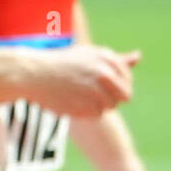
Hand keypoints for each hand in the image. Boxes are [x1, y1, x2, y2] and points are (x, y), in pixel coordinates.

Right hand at [22, 45, 139, 117]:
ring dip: (96, 105)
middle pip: (123, 96)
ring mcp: (96, 90)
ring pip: (110, 106)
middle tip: (88, 92)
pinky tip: (71, 101)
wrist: (32, 73)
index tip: (97, 83)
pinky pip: (97, 114)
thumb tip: (138, 56)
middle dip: (110, 97)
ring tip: (77, 95)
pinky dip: (86, 111)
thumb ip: (116, 60)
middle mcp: (105, 73)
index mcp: (107, 58)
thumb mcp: (90, 55)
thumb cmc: (61, 64)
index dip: (114, 86)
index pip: (127, 81)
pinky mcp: (87, 105)